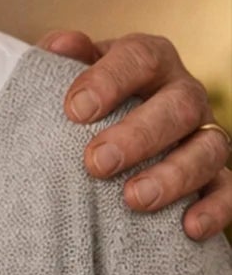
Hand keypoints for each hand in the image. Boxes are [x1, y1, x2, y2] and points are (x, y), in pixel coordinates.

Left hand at [41, 29, 231, 239]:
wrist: (104, 131)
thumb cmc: (82, 103)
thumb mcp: (68, 77)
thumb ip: (62, 62)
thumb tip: (59, 46)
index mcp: (148, 61)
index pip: (138, 58)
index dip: (109, 80)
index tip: (75, 111)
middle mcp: (183, 93)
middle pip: (179, 106)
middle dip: (139, 136)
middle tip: (96, 163)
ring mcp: (203, 134)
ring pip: (208, 149)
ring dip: (174, 175)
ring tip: (134, 199)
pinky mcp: (215, 175)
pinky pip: (229, 190)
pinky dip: (214, 208)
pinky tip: (189, 228)